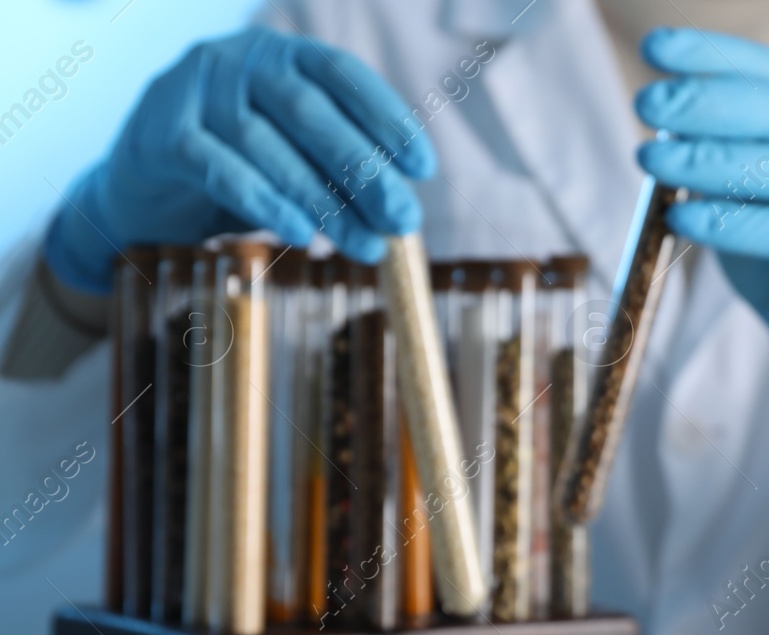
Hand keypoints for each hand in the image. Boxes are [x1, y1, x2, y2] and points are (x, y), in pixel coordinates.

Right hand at [44, 27, 434, 293]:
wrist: (145, 189)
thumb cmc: (239, 168)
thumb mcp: (295, 158)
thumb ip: (339, 171)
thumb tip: (400, 214)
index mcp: (281, 54)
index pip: (343, 75)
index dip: (387, 119)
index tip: (424, 169)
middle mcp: (238, 59)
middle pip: (311, 112)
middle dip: (365, 172)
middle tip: (404, 221)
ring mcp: (195, 90)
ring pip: (269, 145)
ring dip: (325, 201)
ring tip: (366, 245)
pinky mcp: (160, 133)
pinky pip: (221, 170)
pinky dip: (267, 203)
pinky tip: (304, 234)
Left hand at [634, 28, 768, 445]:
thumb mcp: (741, 191)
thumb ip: (716, 156)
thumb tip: (662, 122)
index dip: (715, 55)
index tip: (654, 48)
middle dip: (709, 102)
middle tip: (647, 104)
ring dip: (712, 161)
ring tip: (652, 161)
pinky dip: (733, 224)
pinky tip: (683, 222)